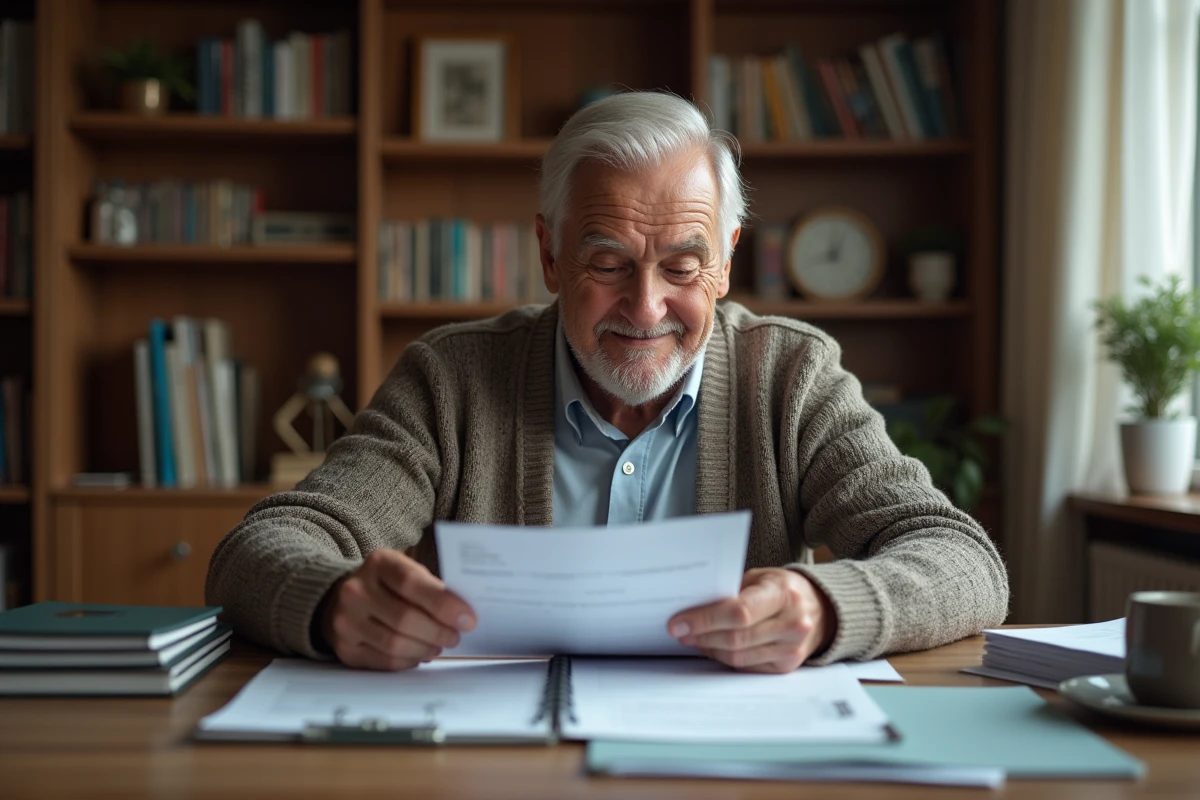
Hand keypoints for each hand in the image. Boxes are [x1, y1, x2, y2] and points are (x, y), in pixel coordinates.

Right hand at [320, 549, 476, 670]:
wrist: (341, 598)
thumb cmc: (387, 585)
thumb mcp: (406, 570)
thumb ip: (430, 587)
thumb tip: (462, 615)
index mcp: (378, 564)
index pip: (411, 583)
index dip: (443, 604)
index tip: (468, 619)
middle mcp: (356, 591)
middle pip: (404, 619)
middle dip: (438, 632)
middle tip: (455, 637)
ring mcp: (346, 621)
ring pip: (395, 644)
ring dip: (425, 649)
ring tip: (438, 646)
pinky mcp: (345, 648)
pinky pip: (384, 661)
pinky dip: (409, 661)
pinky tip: (419, 654)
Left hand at [668, 568, 835, 672]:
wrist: (821, 609)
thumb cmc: (782, 589)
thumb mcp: (761, 579)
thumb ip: (732, 592)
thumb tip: (693, 608)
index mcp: (783, 594)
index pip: (739, 612)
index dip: (705, 619)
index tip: (679, 622)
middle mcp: (792, 623)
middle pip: (736, 638)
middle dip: (701, 636)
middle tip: (679, 632)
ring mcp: (791, 648)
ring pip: (739, 657)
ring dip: (709, 649)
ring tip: (692, 639)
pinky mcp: (787, 666)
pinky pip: (747, 667)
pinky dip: (725, 658)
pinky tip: (712, 647)